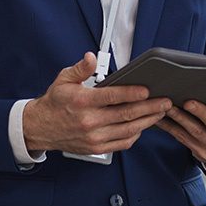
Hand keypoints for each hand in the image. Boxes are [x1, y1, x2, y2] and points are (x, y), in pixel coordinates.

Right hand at [23, 53, 171, 154]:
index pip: (112, 97)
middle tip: (165, 102)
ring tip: (160, 113)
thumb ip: (81, 68)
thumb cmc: (55, 102)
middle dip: (149, 108)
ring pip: (128, 130)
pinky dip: (135, 135)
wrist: (40, 128)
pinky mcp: (96, 148)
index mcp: (82, 101)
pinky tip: (143, 126)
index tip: (147, 90)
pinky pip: (122, 143)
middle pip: (126, 114)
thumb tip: (91, 57)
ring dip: (147, 121)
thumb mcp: (64, 79)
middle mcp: (89, 121)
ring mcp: (93, 137)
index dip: (132, 93)